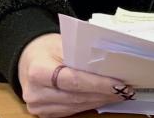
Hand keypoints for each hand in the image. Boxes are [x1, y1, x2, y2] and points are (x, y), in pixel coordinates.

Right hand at [17, 33, 134, 117]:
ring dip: (100, 101)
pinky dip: (89, 105)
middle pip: (76, 96)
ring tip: (119, 94)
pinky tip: (103, 98)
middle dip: (103, 93)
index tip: (118, 83)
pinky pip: (71, 111)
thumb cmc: (47, 48)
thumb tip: (109, 65)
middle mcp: (35, 92)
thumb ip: (81, 54)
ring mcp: (38, 106)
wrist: (28, 59)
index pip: (73, 80)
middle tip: (125, 89)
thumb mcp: (62, 43)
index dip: (97, 84)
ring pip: (76, 107)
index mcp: (38, 70)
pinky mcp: (44, 114)